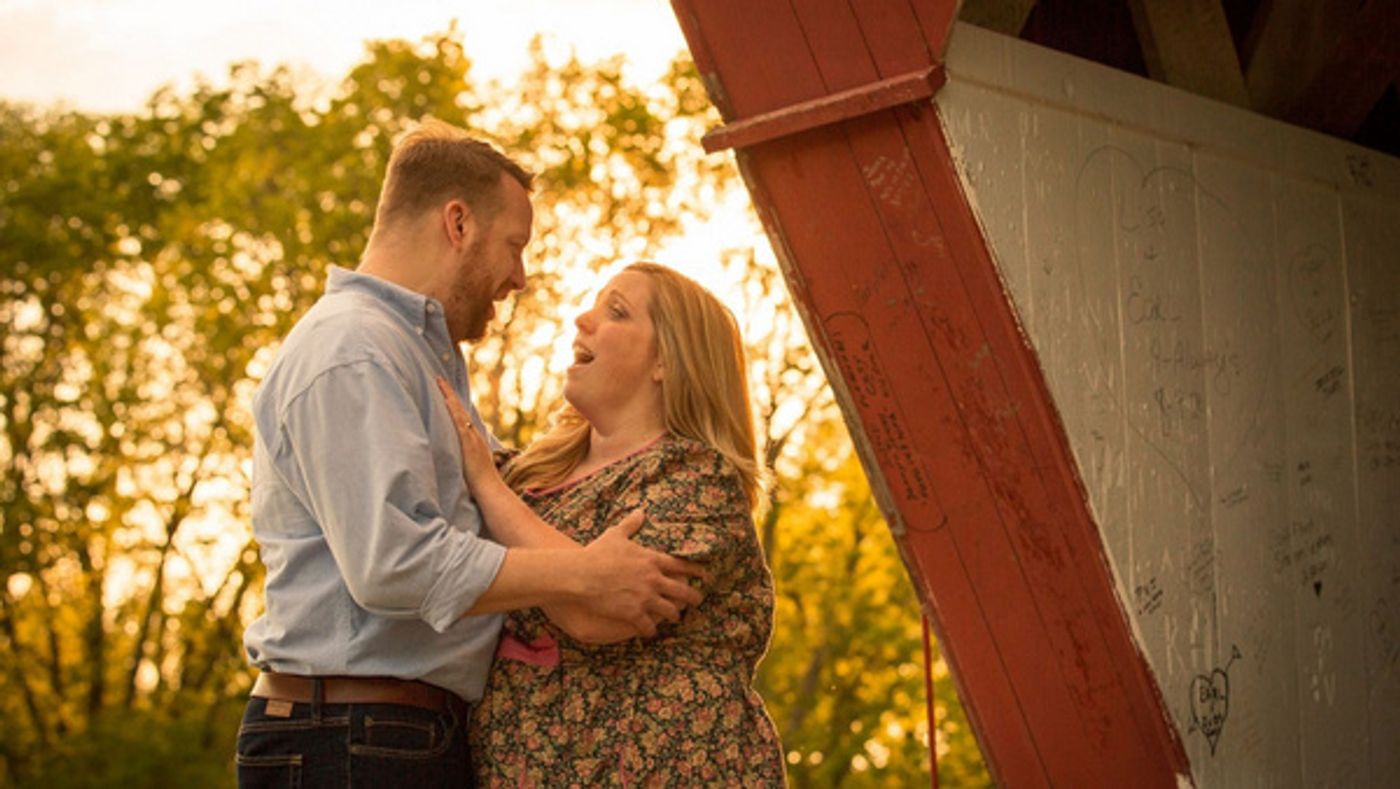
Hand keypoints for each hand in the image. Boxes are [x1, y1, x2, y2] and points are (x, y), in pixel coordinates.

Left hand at [435, 377, 498, 489]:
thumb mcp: (472, 466)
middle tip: (439, 378)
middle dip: (449, 394)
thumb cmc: (481, 483)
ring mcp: (471, 437)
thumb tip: (457, 459)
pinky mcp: (468, 442)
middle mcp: (473, 435)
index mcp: (473, 440)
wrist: (489, 489)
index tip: (445, 392)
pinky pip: (459, 421)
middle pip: (460, 409)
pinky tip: (445, 399)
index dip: (454, 404)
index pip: (462, 417)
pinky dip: (453, 409)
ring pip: (459, 412)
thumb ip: (465, 459)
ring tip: (439, 382)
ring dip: (449, 396)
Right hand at [577, 510, 706, 636]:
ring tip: (675, 618)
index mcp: (652, 560)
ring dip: (674, 615)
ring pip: (669, 611)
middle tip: (698, 601)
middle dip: (693, 597)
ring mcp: (645, 598)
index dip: (696, 571)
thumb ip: (631, 524)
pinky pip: (649, 626)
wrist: (582, 574)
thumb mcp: (616, 534)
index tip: (705, 574)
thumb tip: (640, 512)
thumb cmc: (598, 553)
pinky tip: (650, 632)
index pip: (681, 566)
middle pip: (682, 591)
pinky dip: (651, 630)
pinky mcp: (634, 613)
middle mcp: (653, 579)